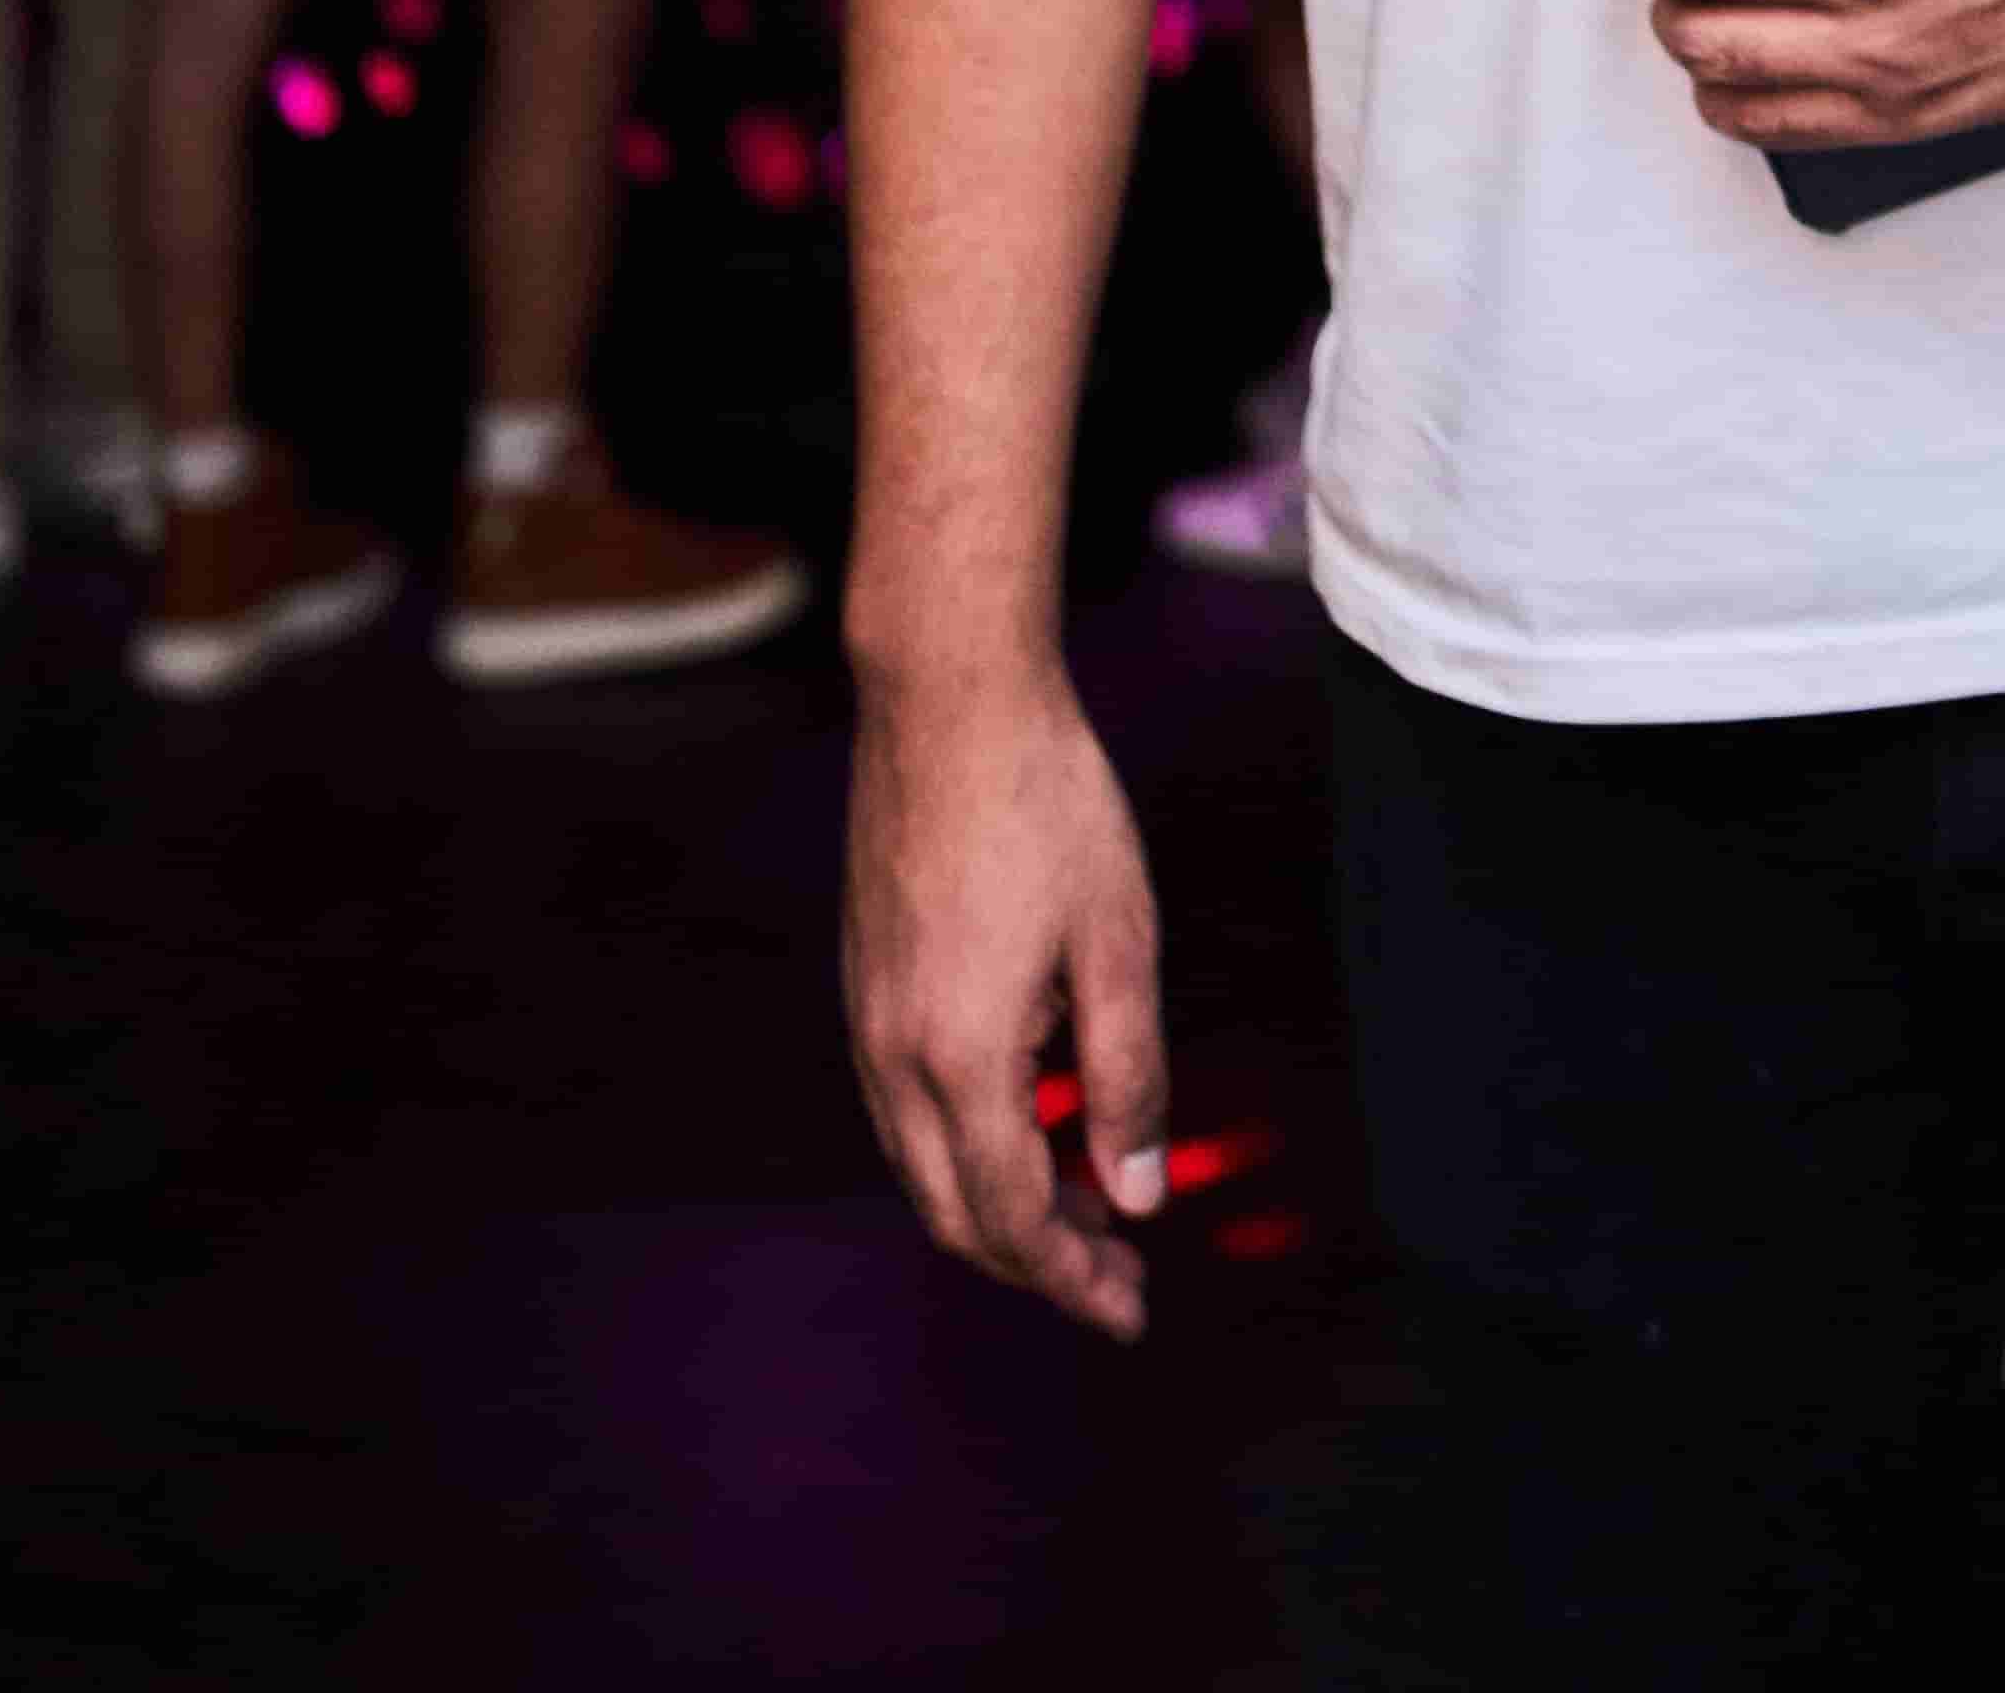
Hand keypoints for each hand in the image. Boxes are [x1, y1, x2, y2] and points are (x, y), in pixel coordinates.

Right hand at [843, 671, 1166, 1336]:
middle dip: (1037, 1258)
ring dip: (999, 1201)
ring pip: (924, 1164)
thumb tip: (1138, 1194)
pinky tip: (1032, 1110)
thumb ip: (1128, 1077)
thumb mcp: (1119, 941)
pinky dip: (967, 1141)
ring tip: (1086, 1198)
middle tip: (1117, 1271)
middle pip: (954, 1213)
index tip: (1130, 1308)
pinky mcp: (866, 979)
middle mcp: (894, 1054)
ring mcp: (867, 1016)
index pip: (1012, 1218)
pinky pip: (907, 1105)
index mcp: (961, 1056)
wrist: (947, 696)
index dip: (1074, 1277)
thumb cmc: (1045, 801)